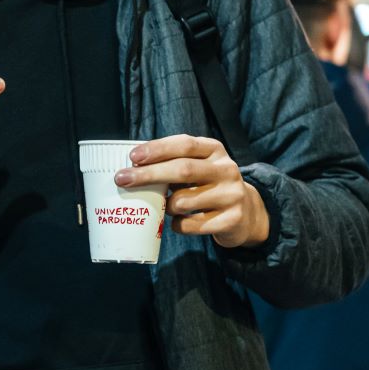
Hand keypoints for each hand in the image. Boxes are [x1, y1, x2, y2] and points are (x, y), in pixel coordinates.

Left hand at [114, 135, 268, 248]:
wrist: (246, 213)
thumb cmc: (208, 185)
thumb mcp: (198, 166)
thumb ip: (173, 163)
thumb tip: (133, 168)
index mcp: (215, 150)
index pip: (185, 144)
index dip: (158, 149)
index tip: (133, 157)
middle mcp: (226, 169)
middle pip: (183, 170)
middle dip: (149, 175)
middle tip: (122, 179)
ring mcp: (231, 195)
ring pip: (184, 201)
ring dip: (166, 205)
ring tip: (166, 205)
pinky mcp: (231, 219)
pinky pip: (191, 225)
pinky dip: (177, 225)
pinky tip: (178, 221)